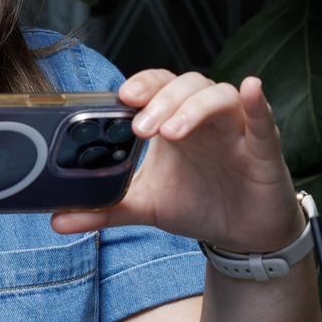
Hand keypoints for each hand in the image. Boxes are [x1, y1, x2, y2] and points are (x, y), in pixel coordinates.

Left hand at [52, 70, 303, 251]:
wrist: (242, 236)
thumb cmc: (197, 205)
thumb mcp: (145, 206)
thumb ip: (103, 209)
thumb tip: (56, 220)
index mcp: (172, 121)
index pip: (156, 85)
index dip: (141, 85)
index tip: (121, 97)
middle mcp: (203, 117)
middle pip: (184, 85)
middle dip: (160, 102)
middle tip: (140, 128)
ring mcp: (236, 128)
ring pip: (218, 96)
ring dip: (192, 108)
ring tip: (170, 133)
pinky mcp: (264, 148)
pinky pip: (263, 119)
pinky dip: (256, 103)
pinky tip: (250, 90)